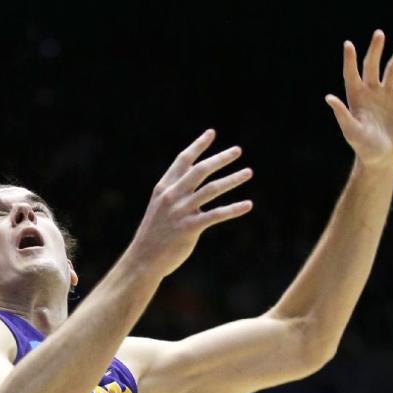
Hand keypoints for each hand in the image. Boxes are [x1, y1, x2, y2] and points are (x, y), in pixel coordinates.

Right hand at [130, 129, 251, 278]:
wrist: (143, 259)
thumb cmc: (154, 234)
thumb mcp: (160, 207)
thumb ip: (175, 193)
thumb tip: (193, 180)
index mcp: (164, 188)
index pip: (183, 160)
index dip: (198, 146)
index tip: (211, 133)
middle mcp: (172, 196)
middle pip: (200, 170)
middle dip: (220, 159)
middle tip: (238, 150)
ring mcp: (180, 211)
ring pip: (211, 189)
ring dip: (232, 179)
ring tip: (248, 172)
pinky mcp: (189, 228)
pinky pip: (216, 215)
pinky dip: (233, 209)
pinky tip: (248, 204)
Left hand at [327, 30, 392, 168]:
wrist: (382, 158)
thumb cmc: (363, 147)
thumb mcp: (351, 131)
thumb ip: (342, 114)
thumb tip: (329, 97)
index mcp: (356, 97)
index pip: (351, 74)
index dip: (350, 60)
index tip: (348, 44)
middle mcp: (371, 92)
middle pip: (373, 66)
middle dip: (376, 50)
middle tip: (379, 34)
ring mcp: (387, 96)